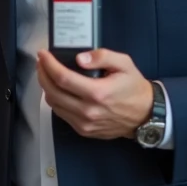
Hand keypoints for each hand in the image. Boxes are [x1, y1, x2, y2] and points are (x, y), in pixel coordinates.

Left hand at [36, 48, 153, 140]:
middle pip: (52, 92)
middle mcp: (88, 111)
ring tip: (47, 73)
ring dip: (46, 87)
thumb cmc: (134, 87)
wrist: (145, 115)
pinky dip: (55, 99)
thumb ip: (102, 56)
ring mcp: (84, 123)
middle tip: (41, 62)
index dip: (48, 65)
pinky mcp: (83, 130)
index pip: (62, 78)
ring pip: (54, 104)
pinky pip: (61, 114)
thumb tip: (80, 58)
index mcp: (97, 93)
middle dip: (42, 74)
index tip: (43, 54)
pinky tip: (57, 89)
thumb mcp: (124, 64)